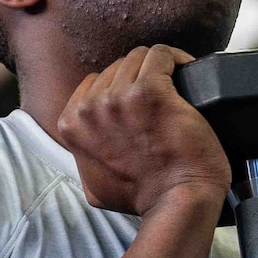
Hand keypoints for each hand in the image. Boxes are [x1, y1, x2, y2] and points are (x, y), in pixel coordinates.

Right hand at [55, 45, 230, 214]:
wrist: (175, 202)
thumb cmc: (142, 197)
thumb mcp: (93, 185)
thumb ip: (85, 159)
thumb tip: (91, 147)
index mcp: (71, 125)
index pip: (93, 85)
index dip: (117, 88)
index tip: (137, 99)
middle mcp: (90, 108)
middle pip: (115, 69)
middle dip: (138, 77)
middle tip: (160, 95)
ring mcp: (119, 98)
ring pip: (138, 58)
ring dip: (157, 66)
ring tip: (175, 81)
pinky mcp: (151, 91)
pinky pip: (161, 55)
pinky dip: (175, 59)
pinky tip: (186, 69)